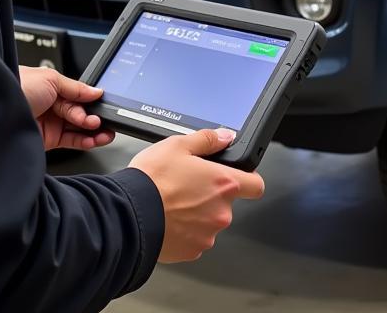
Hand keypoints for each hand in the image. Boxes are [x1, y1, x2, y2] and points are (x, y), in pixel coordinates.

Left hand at [18, 66, 115, 151]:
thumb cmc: (17, 88)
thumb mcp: (50, 79)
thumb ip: (75, 87)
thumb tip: (95, 91)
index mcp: (49, 87)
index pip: (77, 95)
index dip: (91, 100)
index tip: (104, 104)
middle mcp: (50, 105)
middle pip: (79, 111)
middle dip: (92, 115)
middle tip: (100, 118)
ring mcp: (49, 123)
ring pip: (78, 127)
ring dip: (93, 130)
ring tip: (103, 131)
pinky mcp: (48, 140)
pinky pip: (71, 141)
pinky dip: (85, 141)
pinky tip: (94, 139)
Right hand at [129, 128, 264, 262]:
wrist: (130, 215)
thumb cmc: (152, 180)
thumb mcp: (177, 145)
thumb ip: (207, 140)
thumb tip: (224, 136)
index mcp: (223, 183)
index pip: (256, 185)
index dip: (249, 178)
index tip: (240, 176)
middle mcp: (221, 212)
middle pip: (227, 202)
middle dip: (211, 194)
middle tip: (187, 184)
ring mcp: (208, 234)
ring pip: (209, 220)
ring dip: (197, 212)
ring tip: (173, 201)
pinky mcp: (193, 250)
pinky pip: (195, 237)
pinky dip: (185, 229)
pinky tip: (168, 217)